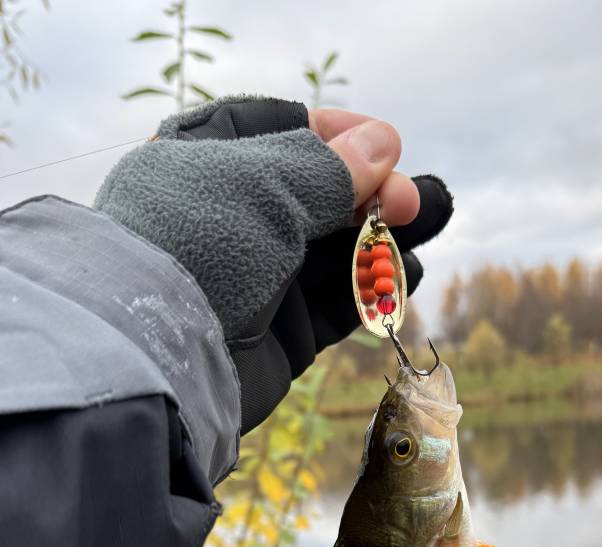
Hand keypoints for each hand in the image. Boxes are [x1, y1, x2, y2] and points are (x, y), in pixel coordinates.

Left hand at [95, 96, 452, 433]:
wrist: (161, 353)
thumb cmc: (199, 245)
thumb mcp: (265, 185)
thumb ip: (331, 168)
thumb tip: (383, 144)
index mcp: (208, 160)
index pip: (284, 130)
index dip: (339, 134)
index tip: (386, 144)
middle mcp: (233, 217)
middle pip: (321, 194)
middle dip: (374, 191)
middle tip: (415, 199)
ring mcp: (259, 278)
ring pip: (336, 250)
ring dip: (384, 238)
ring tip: (432, 222)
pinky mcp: (281, 331)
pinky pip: (338, 304)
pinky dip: (373, 288)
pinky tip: (409, 273)